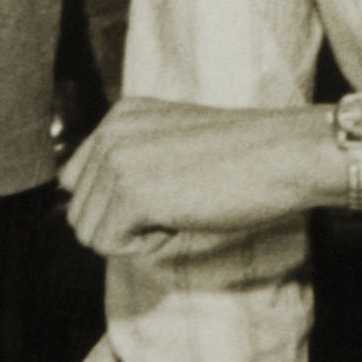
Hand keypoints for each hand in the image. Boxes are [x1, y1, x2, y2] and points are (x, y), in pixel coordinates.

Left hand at [62, 97, 348, 265]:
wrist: (286, 154)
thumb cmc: (244, 156)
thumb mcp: (172, 142)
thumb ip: (130, 161)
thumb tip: (91, 214)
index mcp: (120, 114)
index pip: (75, 181)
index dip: (114, 203)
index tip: (163, 191)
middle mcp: (110, 132)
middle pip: (79, 213)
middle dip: (126, 222)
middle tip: (179, 200)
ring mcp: (118, 161)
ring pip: (89, 234)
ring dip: (136, 235)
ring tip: (182, 206)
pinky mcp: (131, 194)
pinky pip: (112, 247)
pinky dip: (148, 246)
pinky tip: (183, 217)